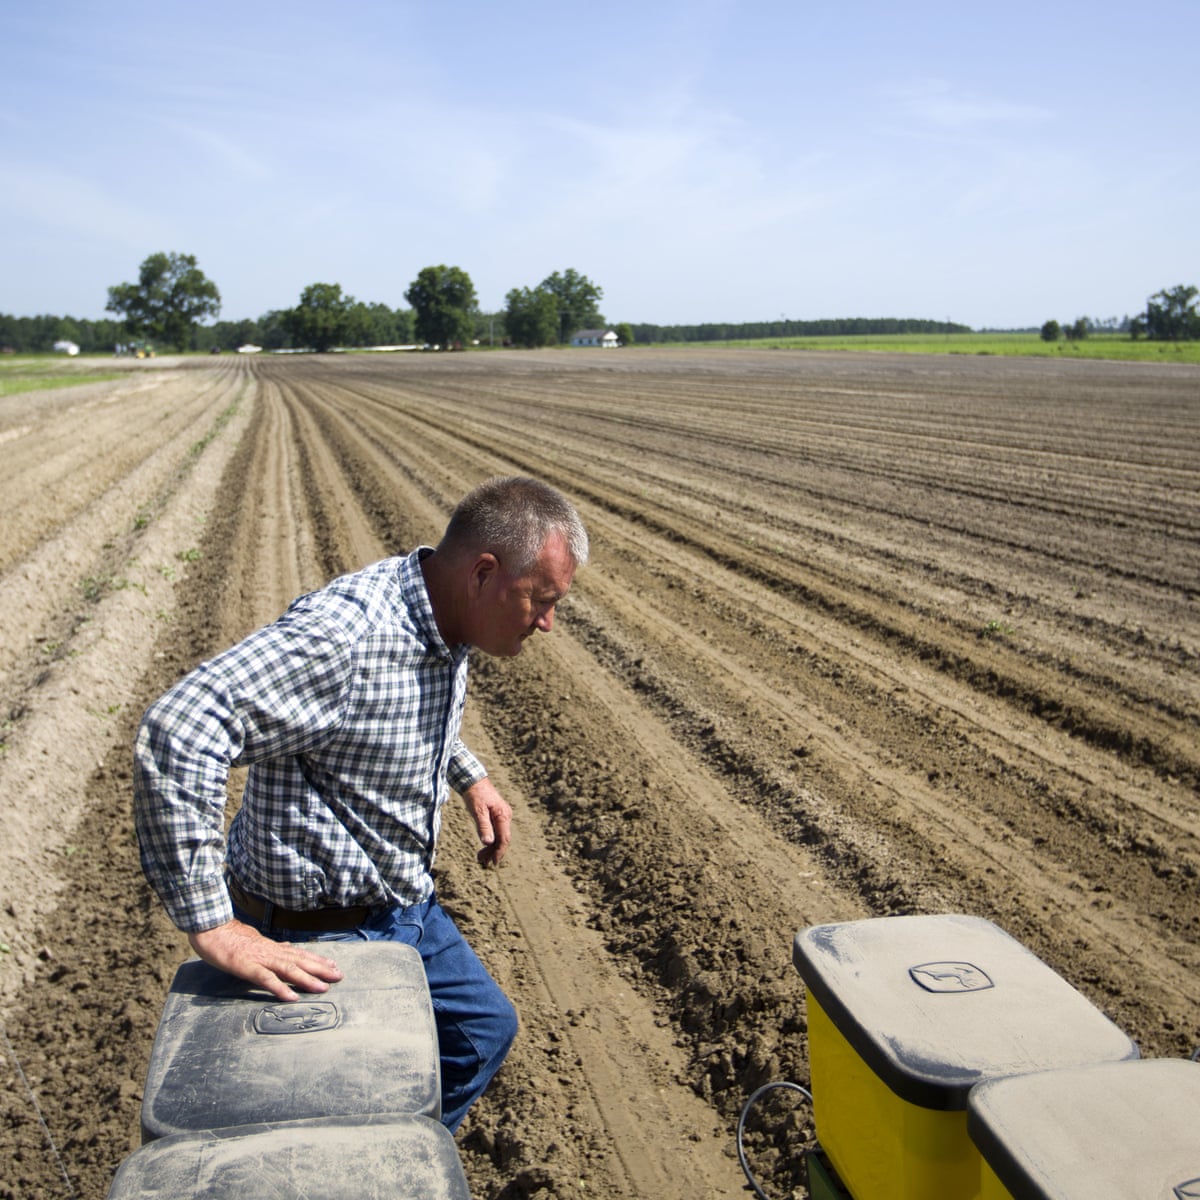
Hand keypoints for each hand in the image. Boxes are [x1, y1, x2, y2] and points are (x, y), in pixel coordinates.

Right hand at [188, 919, 343, 1001]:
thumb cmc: (230, 937)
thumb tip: (286, 948)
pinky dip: (280, 988)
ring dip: (307, 979)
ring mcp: (260, 958)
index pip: (300, 953)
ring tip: (323, 988)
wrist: (211, 928)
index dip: (318, 960)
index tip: (334, 965)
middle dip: (321, 969)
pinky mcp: (247, 966)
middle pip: (300, 960)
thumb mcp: (255, 941)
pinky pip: (266, 979)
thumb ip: (271, 947)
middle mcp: (271, 952)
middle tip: (339, 976)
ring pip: (288, 969)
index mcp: (272, 947)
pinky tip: (291, 997)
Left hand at [462, 777, 511, 867]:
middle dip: (493, 852)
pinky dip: (490, 839)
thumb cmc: (475, 794)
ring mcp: (502, 815)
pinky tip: (483, 846)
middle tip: (482, 862)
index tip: (493, 863)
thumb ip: (483, 826)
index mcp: (503, 815)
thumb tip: (488, 843)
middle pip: (502, 839)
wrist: (473, 780)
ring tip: (480, 857)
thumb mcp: (477, 811)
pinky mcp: (496, 815)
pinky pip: (496, 831)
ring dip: (491, 847)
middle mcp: (505, 816)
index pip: (504, 838)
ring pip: (499, 836)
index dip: (499, 852)